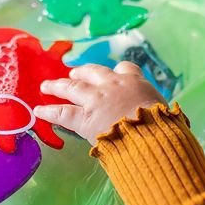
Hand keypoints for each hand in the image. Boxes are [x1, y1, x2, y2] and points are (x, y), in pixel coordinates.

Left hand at [34, 62, 165, 144]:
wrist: (150, 136)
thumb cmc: (163, 127)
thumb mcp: (165, 112)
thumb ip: (156, 111)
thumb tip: (165, 122)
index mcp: (135, 83)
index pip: (126, 69)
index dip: (118, 70)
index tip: (114, 72)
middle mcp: (113, 86)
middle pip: (94, 72)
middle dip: (82, 71)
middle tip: (74, 72)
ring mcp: (96, 100)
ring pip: (72, 87)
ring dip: (58, 85)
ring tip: (47, 85)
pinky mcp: (83, 118)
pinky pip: (62, 113)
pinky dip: (49, 111)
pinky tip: (39, 111)